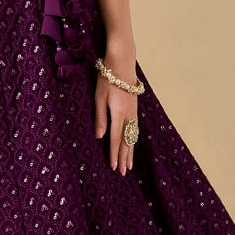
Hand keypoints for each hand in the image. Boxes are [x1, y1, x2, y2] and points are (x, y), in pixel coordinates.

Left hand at [94, 46, 137, 174]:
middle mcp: (128, 115)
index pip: (114, 139)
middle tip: (122, 173)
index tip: (113, 167)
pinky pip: (135, 129)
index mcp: (118, 113)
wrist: (122, 61)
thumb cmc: (107, 77)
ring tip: (129, 164)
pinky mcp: (135, 107)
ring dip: (130, 151)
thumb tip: (100, 137)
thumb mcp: (98, 97)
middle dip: (124, 157)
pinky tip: (132, 144)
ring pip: (132, 136)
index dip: (114, 154)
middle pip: (126, 141)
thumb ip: (100, 117)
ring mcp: (133, 111)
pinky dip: (134, 140)